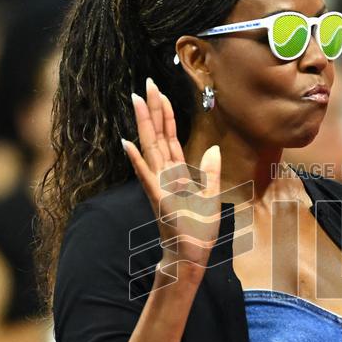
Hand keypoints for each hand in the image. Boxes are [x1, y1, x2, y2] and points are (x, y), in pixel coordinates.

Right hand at [122, 78, 220, 277]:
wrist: (190, 257)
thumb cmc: (197, 231)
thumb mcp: (210, 197)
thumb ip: (210, 172)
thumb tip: (213, 148)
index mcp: (176, 173)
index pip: (170, 137)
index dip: (166, 114)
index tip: (160, 91)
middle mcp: (164, 175)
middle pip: (157, 136)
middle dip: (153, 109)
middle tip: (146, 84)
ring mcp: (159, 186)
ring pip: (150, 149)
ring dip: (144, 125)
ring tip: (137, 101)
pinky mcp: (159, 199)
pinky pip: (146, 176)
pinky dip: (137, 161)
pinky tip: (128, 144)